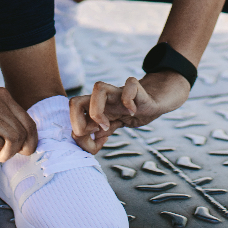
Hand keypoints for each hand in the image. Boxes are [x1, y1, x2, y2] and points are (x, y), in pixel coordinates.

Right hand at [0, 87, 37, 161]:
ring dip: (6, 154)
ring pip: (14, 139)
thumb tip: (20, 141)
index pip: (30, 123)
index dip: (31, 142)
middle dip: (18, 151)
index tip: (20, 151)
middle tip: (3, 154)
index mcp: (2, 95)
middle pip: (24, 133)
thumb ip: (1, 115)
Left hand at [68, 71, 191, 152]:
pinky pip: (130, 85)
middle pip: (75, 100)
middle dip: (78, 122)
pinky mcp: (136, 87)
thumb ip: (101, 133)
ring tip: (109, 125)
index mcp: (96, 106)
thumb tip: (89, 143)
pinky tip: (133, 112)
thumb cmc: (131, 112)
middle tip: (93, 132)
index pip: (72, 112)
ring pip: (98, 87)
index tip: (93, 142)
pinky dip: (129, 101)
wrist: (154, 102)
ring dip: (98, 111)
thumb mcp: (114, 125)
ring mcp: (118, 91)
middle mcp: (103, 98)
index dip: (77, 129)